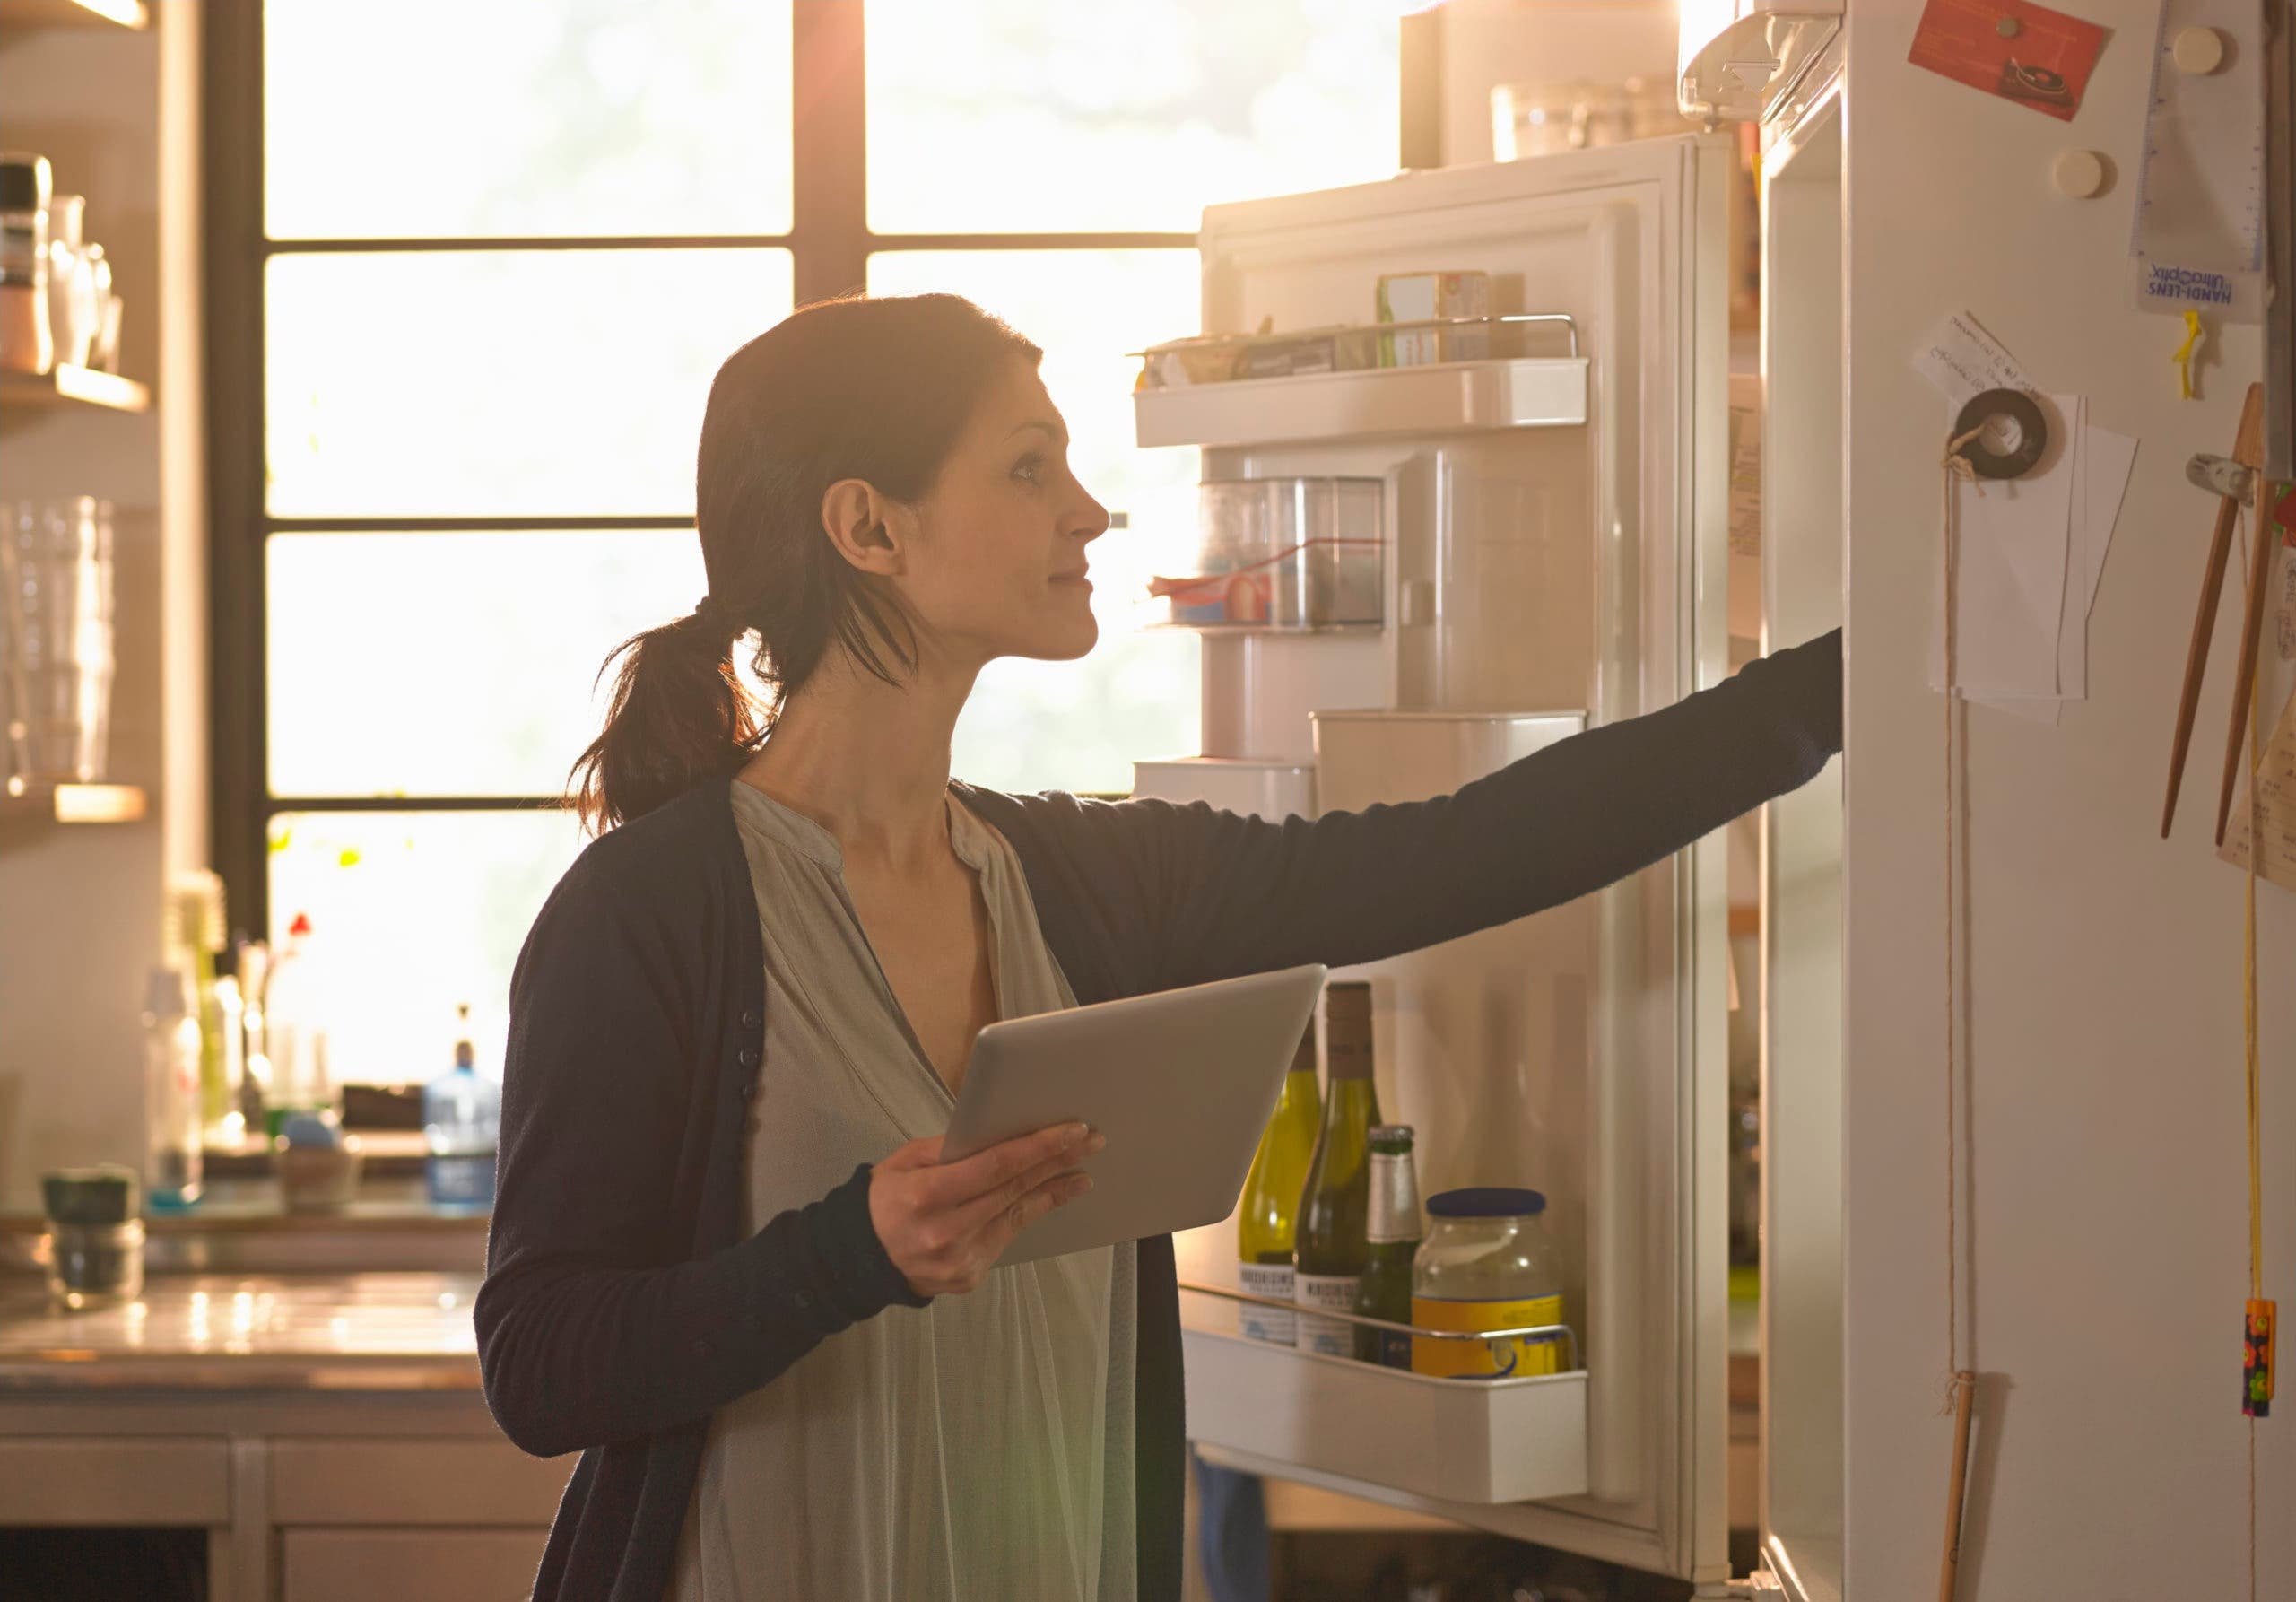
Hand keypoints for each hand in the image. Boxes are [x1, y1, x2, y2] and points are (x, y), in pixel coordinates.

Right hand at [868, 1122, 1105, 1296]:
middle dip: (1057, 1162)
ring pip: (1016, 1215)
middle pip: (1013, 1189)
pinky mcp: (968, 1276)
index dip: (1038, 1147)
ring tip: (1081, 1173)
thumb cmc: (883, 1200)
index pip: (994, 1166)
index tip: (1072, 1130)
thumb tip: (998, 1134)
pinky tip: (1049, 1197)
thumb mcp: (903, 1162)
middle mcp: (945, 1231)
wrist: (860, 1260)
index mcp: (925, 1196)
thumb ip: (948, 1149)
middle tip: (1091, 1141)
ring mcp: (959, 1259)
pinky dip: (1028, 1213)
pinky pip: (1005, 1236)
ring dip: (1053, 1190)